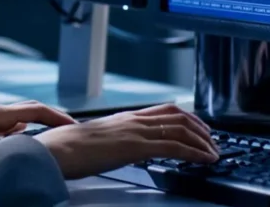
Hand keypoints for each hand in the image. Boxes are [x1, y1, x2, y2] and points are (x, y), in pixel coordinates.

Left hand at [0, 101, 74, 159]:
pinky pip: (8, 128)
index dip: (56, 117)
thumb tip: (21, 154)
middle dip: (51, 118)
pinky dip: (21, 132)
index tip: (74, 125)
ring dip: (37, 125)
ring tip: (52, 135)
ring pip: (20, 119)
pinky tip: (20, 138)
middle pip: (30, 111)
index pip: (35, 110)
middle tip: (69, 129)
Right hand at [36, 103, 218, 178]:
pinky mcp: (136, 146)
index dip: (187, 117)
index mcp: (124, 117)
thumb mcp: (94, 140)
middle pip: (177, 116)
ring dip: (202, 140)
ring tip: (213, 152)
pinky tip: (204, 160)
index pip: (164, 110)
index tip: (198, 128)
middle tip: (212, 141)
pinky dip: (195, 152)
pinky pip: (175, 146)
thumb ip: (110, 140)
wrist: (56, 150)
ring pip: (181, 128)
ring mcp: (135, 131)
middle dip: (200, 128)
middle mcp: (133, 120)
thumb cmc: (67, 148)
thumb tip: (116, 148)